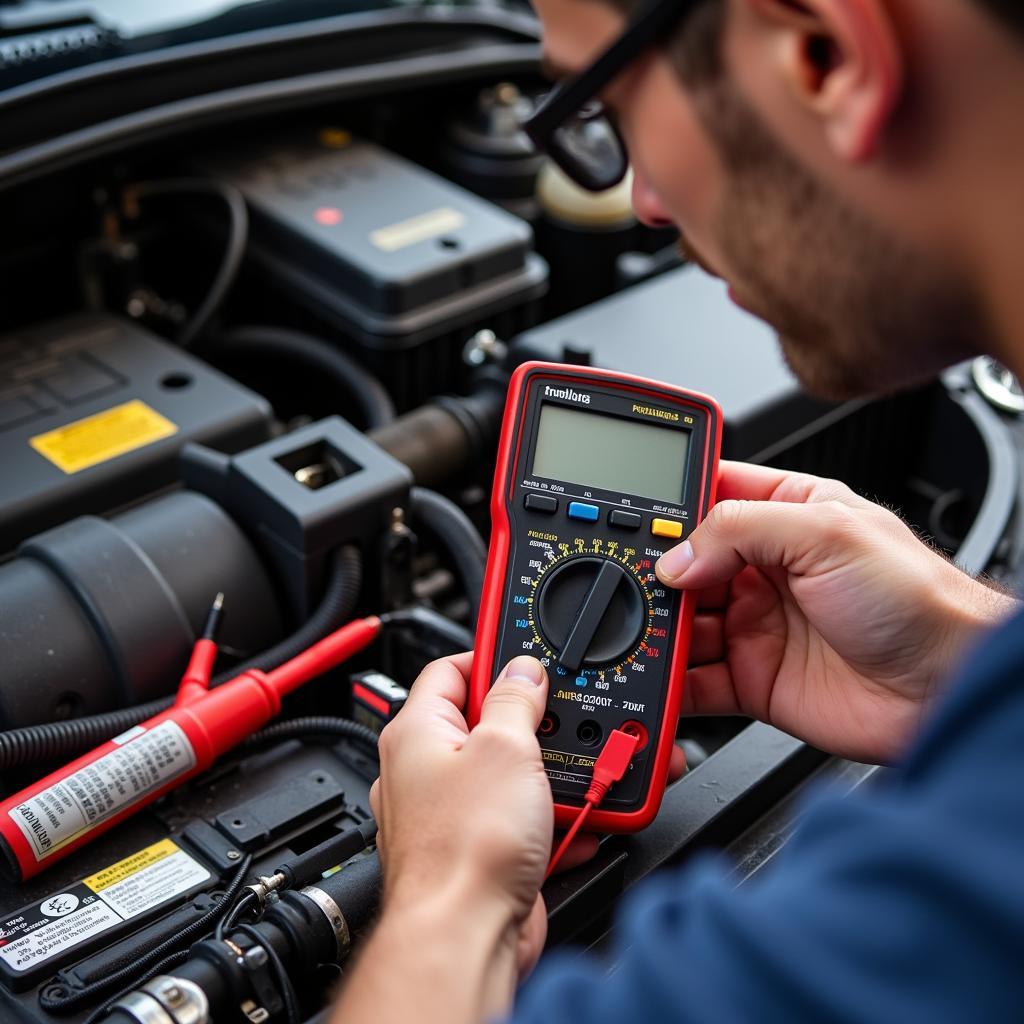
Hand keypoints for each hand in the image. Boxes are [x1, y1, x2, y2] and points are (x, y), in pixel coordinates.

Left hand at [370, 654, 586, 980]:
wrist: (465, 937)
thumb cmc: (463, 849)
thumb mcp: (505, 748)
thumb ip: (516, 699)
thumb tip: (522, 670)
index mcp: (417, 733)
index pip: (451, 669)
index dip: (492, 658)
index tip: (528, 659)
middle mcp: (425, 771)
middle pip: (487, 723)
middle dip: (534, 726)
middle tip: (563, 720)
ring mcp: (451, 814)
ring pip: (510, 775)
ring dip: (550, 776)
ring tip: (582, 773)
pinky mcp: (478, 851)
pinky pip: (520, 820)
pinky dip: (550, 818)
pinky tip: (576, 823)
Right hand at [657, 462, 1017, 763]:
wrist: (949, 689)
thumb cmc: (919, 600)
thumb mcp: (828, 533)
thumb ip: (741, 529)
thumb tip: (677, 556)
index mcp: (785, 515)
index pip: (711, 496)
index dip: (671, 505)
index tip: (635, 518)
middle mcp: (764, 569)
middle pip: (685, 566)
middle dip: (657, 576)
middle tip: (633, 585)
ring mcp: (756, 625)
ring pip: (682, 624)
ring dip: (656, 630)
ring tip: (641, 632)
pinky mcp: (753, 679)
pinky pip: (695, 680)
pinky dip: (669, 682)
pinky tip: (657, 677)